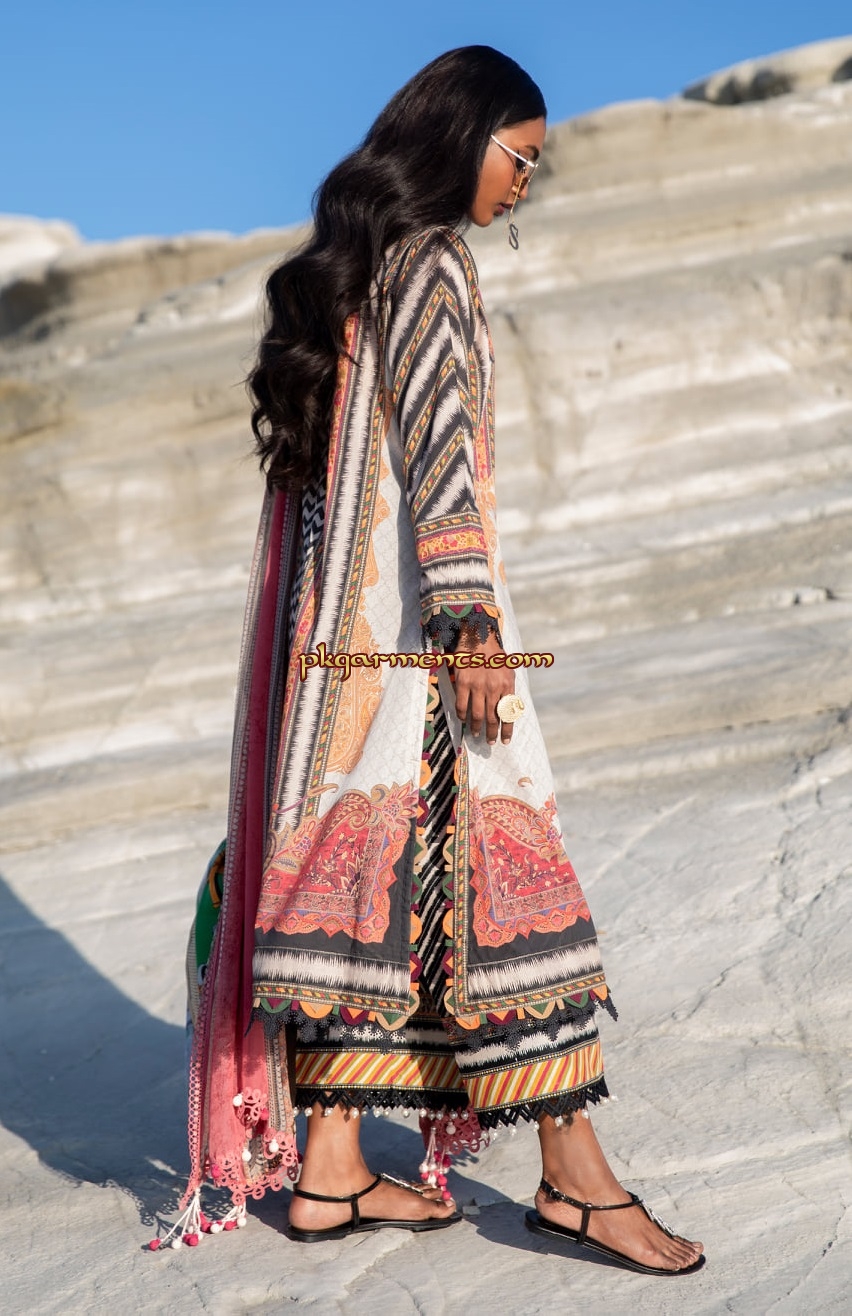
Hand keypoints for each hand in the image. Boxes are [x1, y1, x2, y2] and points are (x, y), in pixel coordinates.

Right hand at [451, 625, 515, 745]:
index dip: (507, 730)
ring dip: (477, 728)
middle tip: (490, 742)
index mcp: (507, 685)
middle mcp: (493, 688)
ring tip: (477, 734)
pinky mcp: (463, 682)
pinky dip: (462, 716)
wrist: (478, 637)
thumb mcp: (509, 670)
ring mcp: (477, 686)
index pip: (509, 714)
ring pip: (478, 715)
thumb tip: (509, 708)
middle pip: (494, 718)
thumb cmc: (495, 654)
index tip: (505, 740)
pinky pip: (462, 705)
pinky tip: (463, 720)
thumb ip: (508, 689)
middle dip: (493, 733)